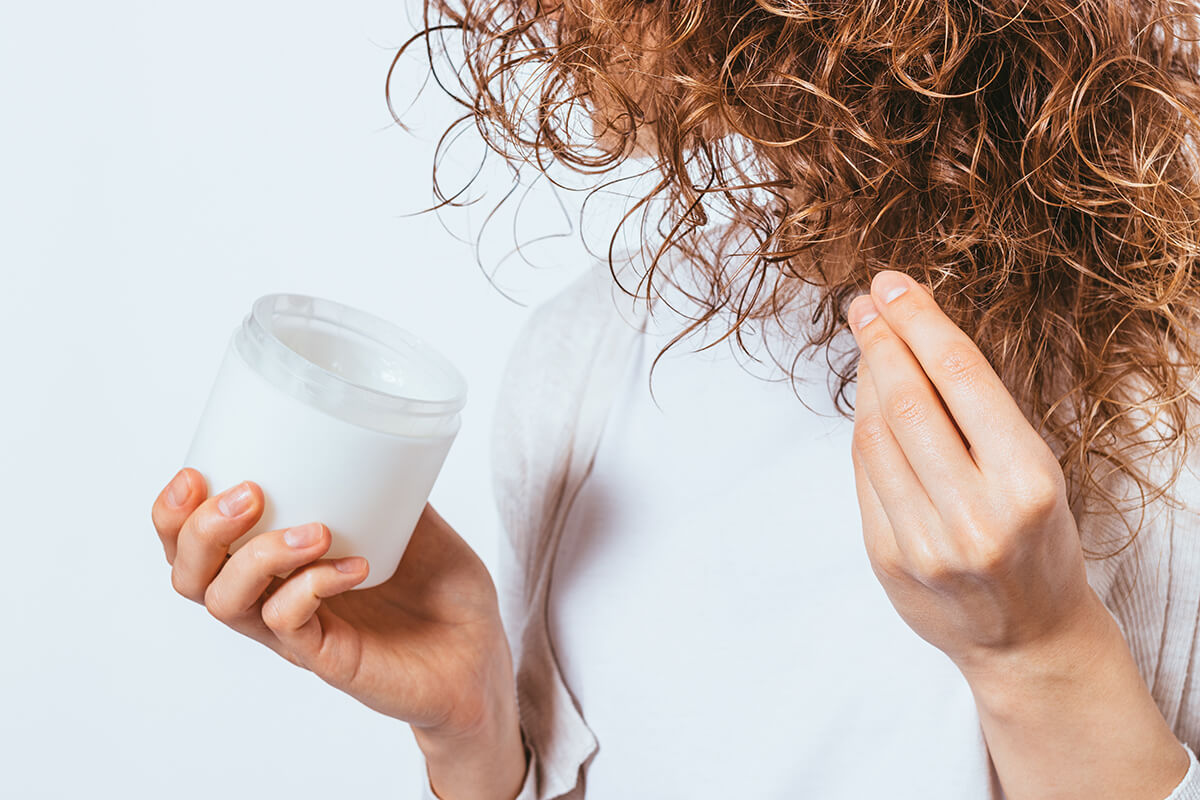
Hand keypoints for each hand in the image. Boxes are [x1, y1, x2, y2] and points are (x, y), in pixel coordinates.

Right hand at [150, 469, 527, 799]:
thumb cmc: (441, 590)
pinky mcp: (329, 660)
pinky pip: (289, 626)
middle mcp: (273, 601)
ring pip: (229, 604)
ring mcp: (298, 635)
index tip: (194, 473)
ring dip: (257, 555)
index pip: (194, 546)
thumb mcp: (409, 520)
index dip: (173, 515)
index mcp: (276, 566)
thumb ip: (384, 482)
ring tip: (314, 529)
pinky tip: (353, 567)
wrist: (483, 652)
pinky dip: (312, 586)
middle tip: (250, 494)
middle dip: (201, 531)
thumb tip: (374, 429)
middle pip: (191, 577)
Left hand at [845, 270, 1188, 798]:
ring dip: (866, 380)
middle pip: (909, 403)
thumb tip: (914, 339)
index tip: (893, 286)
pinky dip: (863, 429)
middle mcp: (975, 514)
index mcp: (1027, 482)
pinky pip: (864, 476)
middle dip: (881, 342)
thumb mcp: (1035, 472)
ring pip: (876, 437)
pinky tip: (866, 400)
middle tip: (863, 303)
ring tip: (866, 342)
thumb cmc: (1038, 542)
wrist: (1027, 638)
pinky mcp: (889, 559)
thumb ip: (980, 416)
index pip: (962, 379)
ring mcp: (926, 542)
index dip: (921, 323)